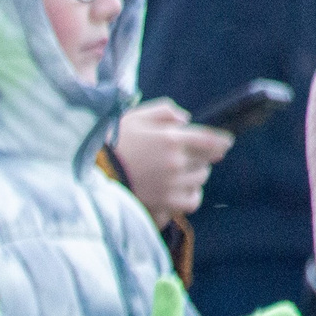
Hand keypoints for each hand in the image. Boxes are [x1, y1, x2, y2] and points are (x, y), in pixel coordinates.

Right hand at [115, 101, 231, 226]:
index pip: (210, 140)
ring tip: (182, 174)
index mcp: (171, 139)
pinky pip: (191, 202)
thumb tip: (185, 120)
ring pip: (200, 181)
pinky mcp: (163, 204)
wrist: (90, 174)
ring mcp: (170, 186)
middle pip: (206, 162)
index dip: (222, 141)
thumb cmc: (112, 143)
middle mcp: (175, 163)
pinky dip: (190, 197)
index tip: (226, 143)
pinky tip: (181, 192)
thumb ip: (165, 111)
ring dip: (195, 176)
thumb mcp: (136, 116)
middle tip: (189, 158)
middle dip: (202, 158)